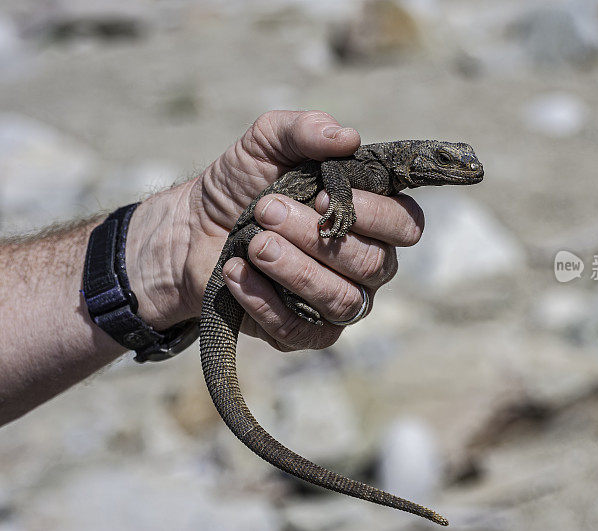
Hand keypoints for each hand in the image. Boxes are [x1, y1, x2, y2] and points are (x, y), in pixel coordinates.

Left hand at [128, 111, 423, 350]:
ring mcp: (338, 301)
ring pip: (340, 299)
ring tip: (253, 243)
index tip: (318, 194)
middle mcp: (367, 264)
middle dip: (315, 236)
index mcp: (372, 218)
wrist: (191, 229)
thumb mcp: (265, 143)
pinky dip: (264, 300)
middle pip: (372, 263)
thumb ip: (305, 130)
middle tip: (265, 210)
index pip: (406, 225)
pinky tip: (236, 271)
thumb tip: (348, 137)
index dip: (372, 213)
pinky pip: (299, 330)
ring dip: (294, 269)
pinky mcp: (305, 333)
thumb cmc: (242, 184)